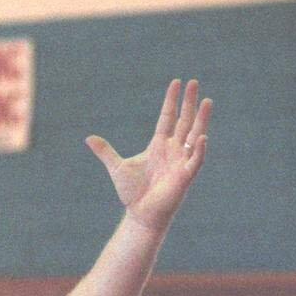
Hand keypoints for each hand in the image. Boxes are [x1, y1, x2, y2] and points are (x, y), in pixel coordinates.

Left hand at [86, 78, 211, 232]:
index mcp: (159, 145)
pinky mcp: (185, 175)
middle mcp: (173, 149)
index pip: (168, 117)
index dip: (172, 101)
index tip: (177, 82)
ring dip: (201, 119)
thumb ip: (105, 151)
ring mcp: (181, 161)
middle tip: (194, 82)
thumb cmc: (132, 192)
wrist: (139, 213)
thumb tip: (88, 138)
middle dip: (189, 102)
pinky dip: (199, 149)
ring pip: (195, 135)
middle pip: (184, 120)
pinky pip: (195, 160)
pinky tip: (202, 137)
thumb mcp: (116, 167)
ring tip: (207, 101)